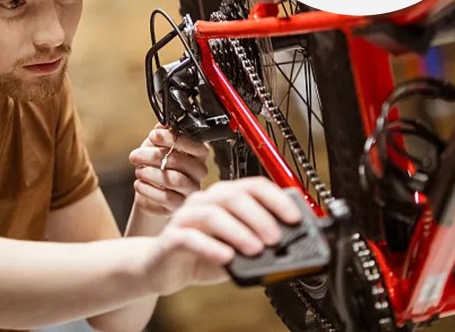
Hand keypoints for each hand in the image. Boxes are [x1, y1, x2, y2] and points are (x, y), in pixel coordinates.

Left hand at [129, 124, 208, 215]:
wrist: (150, 188)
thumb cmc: (157, 163)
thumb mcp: (157, 144)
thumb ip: (162, 133)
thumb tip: (162, 124)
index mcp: (199, 152)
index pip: (194, 144)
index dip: (172, 139)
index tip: (152, 135)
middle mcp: (199, 170)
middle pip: (180, 161)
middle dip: (154, 156)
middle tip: (135, 155)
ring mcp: (192, 188)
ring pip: (175, 180)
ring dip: (151, 173)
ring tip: (138, 171)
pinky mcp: (181, 204)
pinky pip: (167, 198)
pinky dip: (149, 190)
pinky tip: (139, 184)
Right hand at [145, 177, 302, 294]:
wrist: (161, 269)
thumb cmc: (200, 256)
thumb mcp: (233, 249)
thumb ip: (254, 244)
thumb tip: (285, 246)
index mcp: (223, 197)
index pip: (252, 186)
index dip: (276, 199)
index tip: (294, 218)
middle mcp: (204, 201)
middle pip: (233, 196)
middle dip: (259, 216)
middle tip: (275, 238)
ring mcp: (186, 217)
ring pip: (213, 214)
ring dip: (239, 231)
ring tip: (256, 249)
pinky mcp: (171, 238)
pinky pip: (190, 238)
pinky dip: (211, 247)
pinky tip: (227, 258)